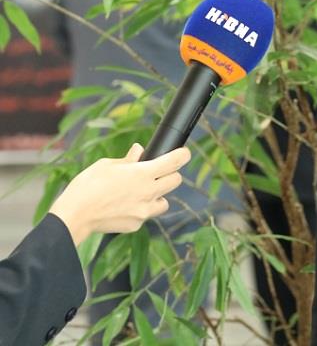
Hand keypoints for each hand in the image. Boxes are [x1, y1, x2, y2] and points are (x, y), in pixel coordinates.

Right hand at [49, 144, 190, 245]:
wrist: (74, 216)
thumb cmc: (87, 186)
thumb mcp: (106, 165)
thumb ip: (128, 159)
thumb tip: (139, 150)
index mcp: (143, 174)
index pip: (174, 161)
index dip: (183, 155)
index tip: (184, 153)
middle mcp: (148, 192)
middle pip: (176, 181)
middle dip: (171, 175)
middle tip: (157, 173)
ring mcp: (144, 211)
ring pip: (165, 202)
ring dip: (158, 196)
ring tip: (140, 193)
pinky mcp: (137, 225)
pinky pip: (147, 215)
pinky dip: (141, 210)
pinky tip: (125, 207)